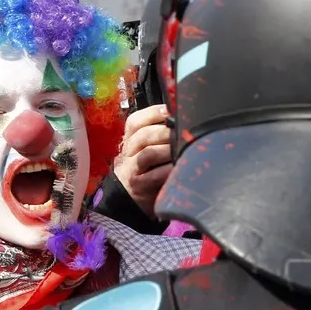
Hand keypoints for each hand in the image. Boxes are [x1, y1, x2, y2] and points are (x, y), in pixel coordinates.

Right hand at [113, 104, 174, 218]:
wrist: (128, 199)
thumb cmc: (145, 170)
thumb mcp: (146, 150)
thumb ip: (158, 135)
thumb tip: (182, 117)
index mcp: (129, 139)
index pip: (135, 121)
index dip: (153, 113)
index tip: (171, 110)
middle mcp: (127, 152)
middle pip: (143, 135)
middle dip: (165, 131)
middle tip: (183, 131)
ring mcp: (132, 170)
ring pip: (148, 153)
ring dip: (168, 149)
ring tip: (183, 147)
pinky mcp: (139, 186)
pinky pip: (155, 175)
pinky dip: (169, 169)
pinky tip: (180, 166)